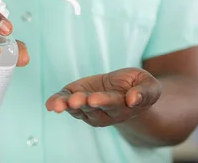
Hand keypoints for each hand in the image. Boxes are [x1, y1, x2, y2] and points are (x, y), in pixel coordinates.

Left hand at [45, 68, 161, 127]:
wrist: (124, 88)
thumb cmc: (137, 86)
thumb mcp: (148, 84)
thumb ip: (144, 92)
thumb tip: (134, 99)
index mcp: (122, 107)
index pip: (112, 104)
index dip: (103, 101)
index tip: (94, 99)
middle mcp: (103, 112)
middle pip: (92, 108)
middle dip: (83, 103)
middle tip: (76, 100)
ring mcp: (88, 108)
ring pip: (77, 108)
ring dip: (66, 105)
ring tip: (58, 104)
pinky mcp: (75, 98)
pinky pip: (65, 102)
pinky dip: (56, 102)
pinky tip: (49, 104)